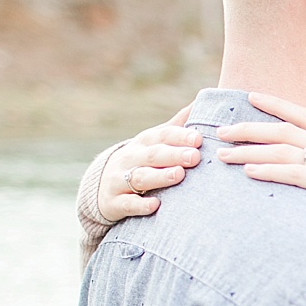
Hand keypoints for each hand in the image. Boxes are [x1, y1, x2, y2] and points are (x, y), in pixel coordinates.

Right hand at [98, 105, 200, 220]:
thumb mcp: (155, 142)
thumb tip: (201, 100)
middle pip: (153, 155)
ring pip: (140, 177)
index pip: (162, 136)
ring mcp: (119, 180)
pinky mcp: (115, 202)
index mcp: (144, 143)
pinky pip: (127, 204)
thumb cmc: (142, 161)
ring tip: (179, 175)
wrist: (104, 188)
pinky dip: (140, 204)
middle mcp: (130, 159)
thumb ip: (178, 125)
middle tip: (195, 157)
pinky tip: (155, 205)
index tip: (198, 138)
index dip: (179, 136)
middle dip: (174, 155)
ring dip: (160, 176)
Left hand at [214, 92, 305, 201]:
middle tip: (223, 130)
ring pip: (283, 150)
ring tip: (224, 155)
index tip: (252, 96)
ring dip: (249, 151)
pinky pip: (294, 173)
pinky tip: (248, 173)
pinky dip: (269, 171)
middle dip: (250, 128)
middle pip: (286, 129)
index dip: (278, 104)